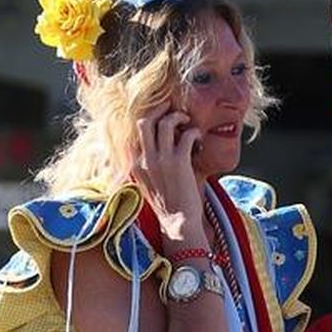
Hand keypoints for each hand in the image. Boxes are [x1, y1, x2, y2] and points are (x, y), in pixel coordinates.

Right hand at [132, 103, 207, 244]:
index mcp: (135, 164)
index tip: (159, 117)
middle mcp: (145, 159)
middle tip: (171, 108)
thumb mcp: (146, 183)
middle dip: (158, 109)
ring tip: (186, 122)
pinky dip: (193, 132)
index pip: (134, 132)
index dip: (147, 119)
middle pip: (144, 121)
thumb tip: (152, 147)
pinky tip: (197, 138)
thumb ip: (145, 165)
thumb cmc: (166, 204)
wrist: (177, 223)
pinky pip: (186, 135)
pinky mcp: (180, 163)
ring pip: (165, 123)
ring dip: (178, 117)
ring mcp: (162, 160)